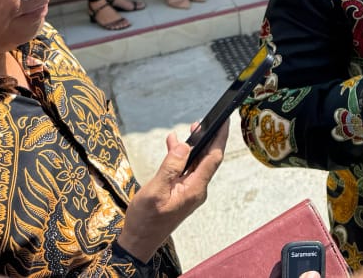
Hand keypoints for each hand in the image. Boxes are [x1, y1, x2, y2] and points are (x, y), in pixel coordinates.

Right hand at [117, 122, 227, 262]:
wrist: (138, 241)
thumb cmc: (145, 219)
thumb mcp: (155, 191)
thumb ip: (171, 167)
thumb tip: (185, 146)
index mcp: (195, 189)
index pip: (214, 157)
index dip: (220, 137)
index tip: (225, 120)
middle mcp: (197, 189)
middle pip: (208, 159)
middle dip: (208, 139)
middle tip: (202, 122)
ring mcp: (190, 192)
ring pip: (197, 164)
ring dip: (194, 147)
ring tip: (191, 129)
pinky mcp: (182, 193)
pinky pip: (186, 170)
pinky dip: (181, 157)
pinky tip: (173, 146)